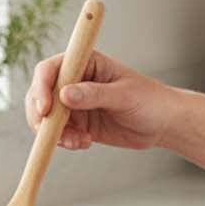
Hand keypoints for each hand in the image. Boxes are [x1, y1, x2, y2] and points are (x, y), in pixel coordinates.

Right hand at [25, 49, 177, 152]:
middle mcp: (75, 81)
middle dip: (40, 114)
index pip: (52, 68)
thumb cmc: (150, 100)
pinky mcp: (79, 123)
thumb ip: (94, 94)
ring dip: (54, 132)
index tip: (45, 108)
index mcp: (86, 63)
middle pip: (41, 93)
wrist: (163, 124)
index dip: (42, 86)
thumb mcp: (124, 95)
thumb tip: (64, 95)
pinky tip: (84, 143)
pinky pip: (60, 133)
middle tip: (50, 133)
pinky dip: (65, 140)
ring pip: (47, 117)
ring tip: (76, 141)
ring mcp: (75, 103)